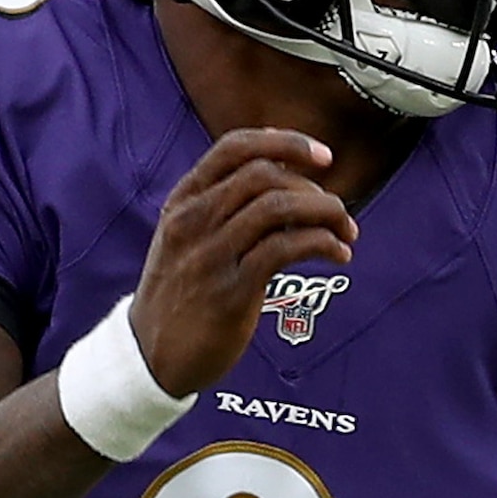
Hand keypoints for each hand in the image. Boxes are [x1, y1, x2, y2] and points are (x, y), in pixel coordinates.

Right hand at [136, 126, 357, 395]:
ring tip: (346, 233)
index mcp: (183, 201)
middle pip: (264, 175)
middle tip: (339, 213)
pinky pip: (284, 248)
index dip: (285, 142)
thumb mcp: (185, 238)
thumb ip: (222, 205)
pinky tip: (338, 255)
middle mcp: (193, 221)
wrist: (150, 355)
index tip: (323, 156)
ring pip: (277, 207)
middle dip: (313, 188)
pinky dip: (322, 244)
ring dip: (325, 213)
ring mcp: (210, 255)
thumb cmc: (180, 293)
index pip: (234, 148)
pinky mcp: (230, 292)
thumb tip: (283, 173)